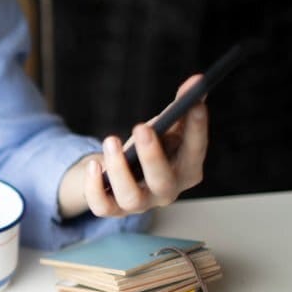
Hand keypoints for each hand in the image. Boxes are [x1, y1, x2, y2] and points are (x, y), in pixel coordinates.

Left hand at [58, 74, 207, 218]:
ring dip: (119, 169)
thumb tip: (195, 81)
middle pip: (163, 181)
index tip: (195, 104)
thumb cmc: (150, 148)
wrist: (122, 175)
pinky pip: (102, 207)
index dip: (197, 129)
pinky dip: (94, 187)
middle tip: (141, 127)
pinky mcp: (114, 210)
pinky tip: (94, 164)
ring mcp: (140, 204)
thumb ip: (180, 106)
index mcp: (187, 170)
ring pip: (131, 196)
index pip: (196, 151)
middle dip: (152, 155)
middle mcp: (166, 192)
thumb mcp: (166, 127)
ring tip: (111, 140)